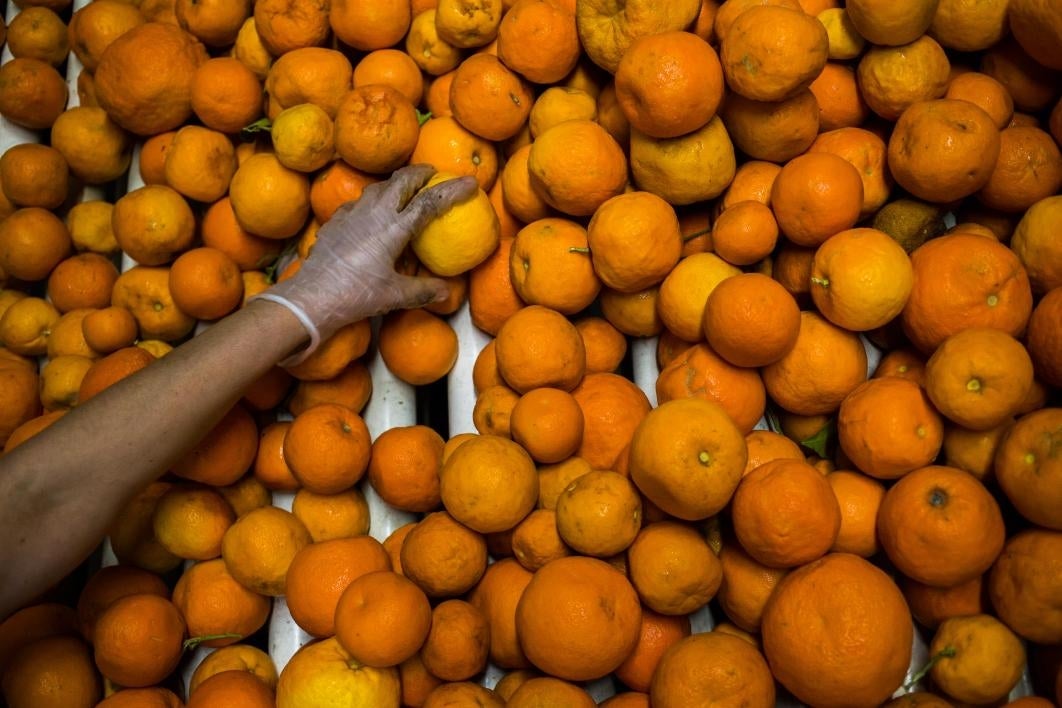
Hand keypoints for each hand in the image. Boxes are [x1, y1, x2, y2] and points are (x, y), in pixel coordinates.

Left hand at [256, 165, 478, 355]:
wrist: (312, 296)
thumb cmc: (356, 294)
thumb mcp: (395, 296)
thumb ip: (423, 290)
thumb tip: (447, 292)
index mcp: (394, 228)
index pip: (430, 201)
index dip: (452, 190)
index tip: (470, 182)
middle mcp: (373, 213)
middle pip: (402, 180)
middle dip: (420, 173)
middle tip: (433, 174)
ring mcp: (351, 214)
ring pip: (378, 187)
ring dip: (395, 183)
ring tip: (404, 189)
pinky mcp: (335, 221)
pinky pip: (358, 202)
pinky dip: (372, 201)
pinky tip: (370, 212)